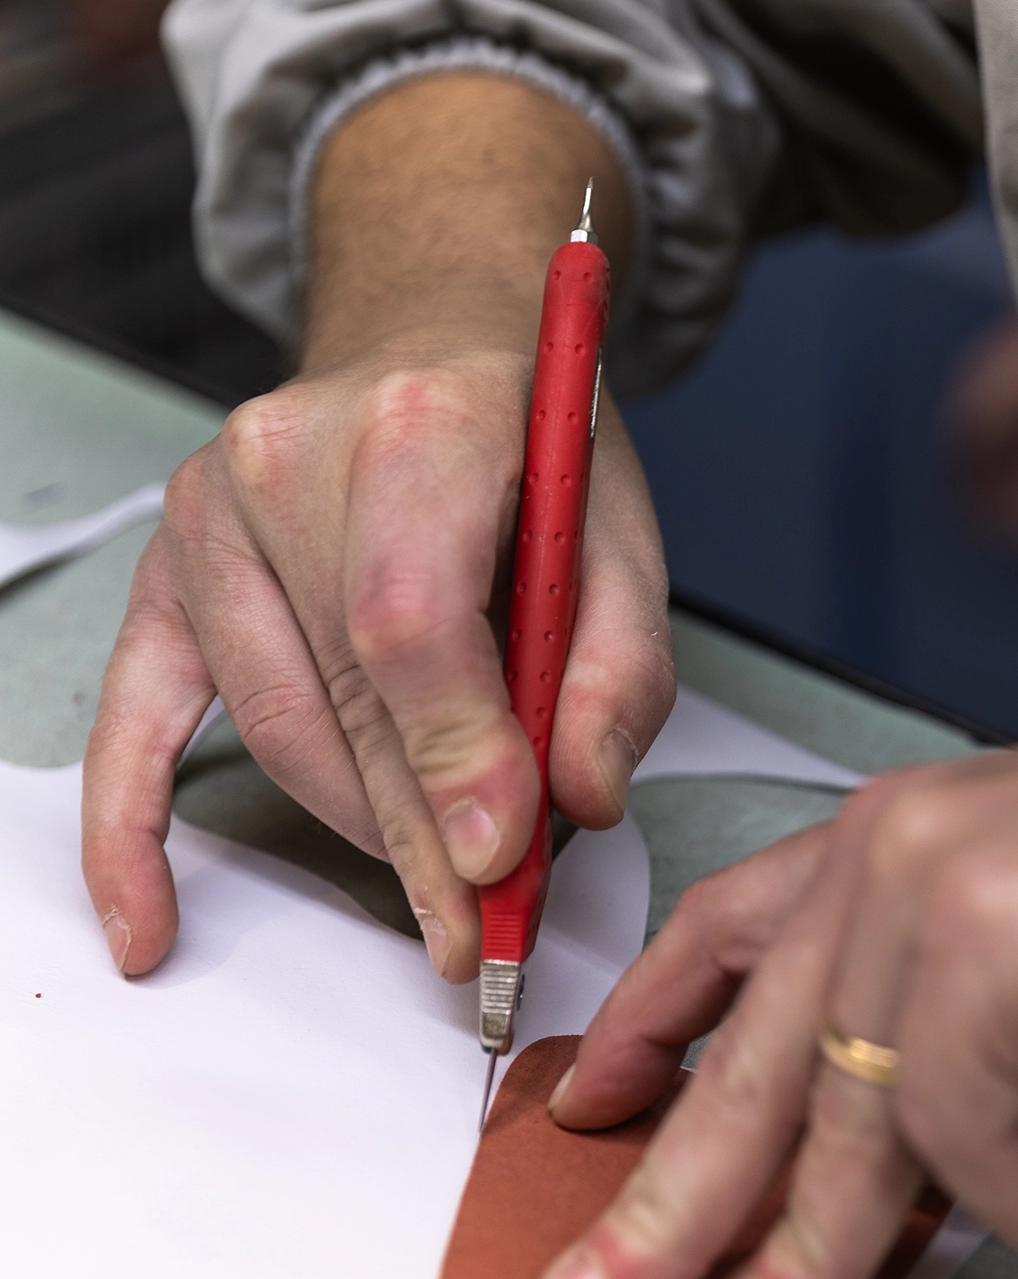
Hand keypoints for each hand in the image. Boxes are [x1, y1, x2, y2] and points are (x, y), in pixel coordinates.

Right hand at [82, 71, 672, 976]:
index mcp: (418, 423)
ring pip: (275, 729)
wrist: (432, 344)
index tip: (498, 857)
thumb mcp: (622, 534)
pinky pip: (135, 721)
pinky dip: (133, 833)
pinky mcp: (166, 575)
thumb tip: (575, 798)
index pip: (407, 620)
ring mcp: (207, 516)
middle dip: (420, 836)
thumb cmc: (527, 444)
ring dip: (358, 831)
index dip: (454, 754)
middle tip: (482, 933)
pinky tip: (148, 923)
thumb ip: (620, 668)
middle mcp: (288, 457)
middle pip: (344, 695)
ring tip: (435, 897)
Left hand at [536, 668, 1017, 1278]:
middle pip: (743, 1056)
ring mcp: (929, 893)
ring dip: (802, 1247)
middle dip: (662, 1199)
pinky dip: (1000, 1202)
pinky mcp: (988, 955)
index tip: (585, 1108)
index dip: (642, 1030)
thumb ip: (955, 1054)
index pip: (720, 934)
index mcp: (891, 832)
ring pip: (831, 1115)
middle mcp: (887, 849)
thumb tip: (895, 1176)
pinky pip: (958, 1134)